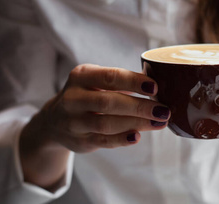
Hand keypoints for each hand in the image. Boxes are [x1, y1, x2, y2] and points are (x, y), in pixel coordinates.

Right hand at [35, 64, 169, 151]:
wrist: (54, 120)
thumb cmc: (89, 95)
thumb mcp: (97, 80)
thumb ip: (122, 82)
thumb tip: (160, 86)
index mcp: (81, 76)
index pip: (110, 77)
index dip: (134, 82)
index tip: (155, 87)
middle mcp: (73, 98)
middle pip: (109, 102)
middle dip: (140, 107)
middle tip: (163, 110)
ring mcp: (73, 121)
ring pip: (107, 123)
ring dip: (137, 123)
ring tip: (159, 123)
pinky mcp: (79, 141)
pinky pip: (103, 141)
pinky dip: (121, 140)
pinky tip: (137, 136)